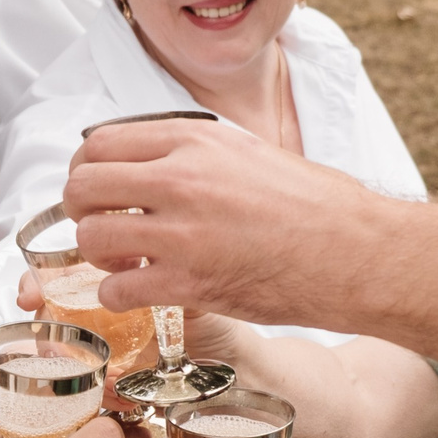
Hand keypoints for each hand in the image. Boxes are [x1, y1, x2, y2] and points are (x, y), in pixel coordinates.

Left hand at [64, 117, 389, 327]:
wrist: (356, 250)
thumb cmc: (313, 205)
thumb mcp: (246, 151)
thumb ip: (191, 154)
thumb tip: (144, 163)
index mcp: (192, 141)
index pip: (99, 143)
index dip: (88, 171)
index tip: (101, 192)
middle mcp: (179, 179)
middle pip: (81, 187)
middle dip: (83, 212)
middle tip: (107, 229)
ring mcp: (181, 232)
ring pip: (89, 237)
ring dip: (99, 256)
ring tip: (127, 263)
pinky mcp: (189, 282)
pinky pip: (115, 289)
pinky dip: (119, 295)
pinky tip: (144, 292)